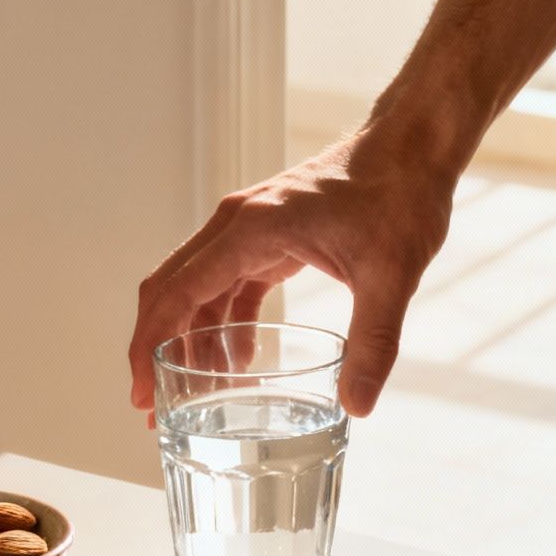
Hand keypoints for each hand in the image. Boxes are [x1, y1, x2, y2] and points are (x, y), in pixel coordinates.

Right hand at [127, 128, 456, 417]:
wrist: (412, 149)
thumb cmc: (401, 196)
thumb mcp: (391, 276)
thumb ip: (373, 343)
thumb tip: (358, 406)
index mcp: (252, 230)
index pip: (178, 292)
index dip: (151, 346)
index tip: (142, 393)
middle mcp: (237, 225)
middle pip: (169, 289)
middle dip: (154, 349)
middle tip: (155, 405)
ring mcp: (248, 228)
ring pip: (195, 288)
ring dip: (189, 339)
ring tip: (196, 394)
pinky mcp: (266, 235)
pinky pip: (226, 284)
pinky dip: (222, 324)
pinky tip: (238, 362)